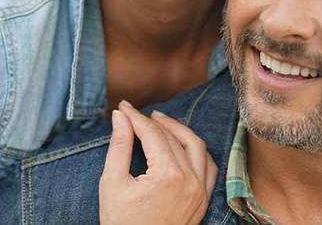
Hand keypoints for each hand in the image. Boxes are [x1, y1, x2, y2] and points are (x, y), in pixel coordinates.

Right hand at [98, 101, 217, 224]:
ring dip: (178, 130)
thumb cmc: (121, 223)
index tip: (122, 107)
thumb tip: (120, 116)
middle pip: (173, 136)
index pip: (152, 133)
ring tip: (159, 122)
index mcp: (167, 175)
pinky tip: (181, 145)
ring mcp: (200, 191)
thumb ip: (119, 146)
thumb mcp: (112, 182)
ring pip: (196, 146)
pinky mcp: (203, 201)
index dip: (135, 117)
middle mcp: (190, 180)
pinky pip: (209, 166)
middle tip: (135, 114)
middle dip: (153, 121)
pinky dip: (196, 150)